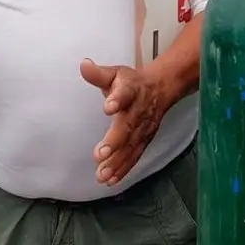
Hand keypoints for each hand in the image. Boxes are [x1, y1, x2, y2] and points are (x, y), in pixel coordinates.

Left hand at [81, 59, 174, 185]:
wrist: (161, 88)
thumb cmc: (132, 82)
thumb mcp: (115, 73)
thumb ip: (98, 73)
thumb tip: (83, 64)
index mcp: (130, 90)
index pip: (124, 93)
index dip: (116, 99)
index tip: (108, 107)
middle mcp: (138, 110)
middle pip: (128, 126)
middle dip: (115, 141)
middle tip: (100, 154)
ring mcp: (143, 127)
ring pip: (131, 145)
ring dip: (117, 161)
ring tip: (102, 174)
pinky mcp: (144, 139)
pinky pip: (134, 155)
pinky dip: (124, 168)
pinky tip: (111, 179)